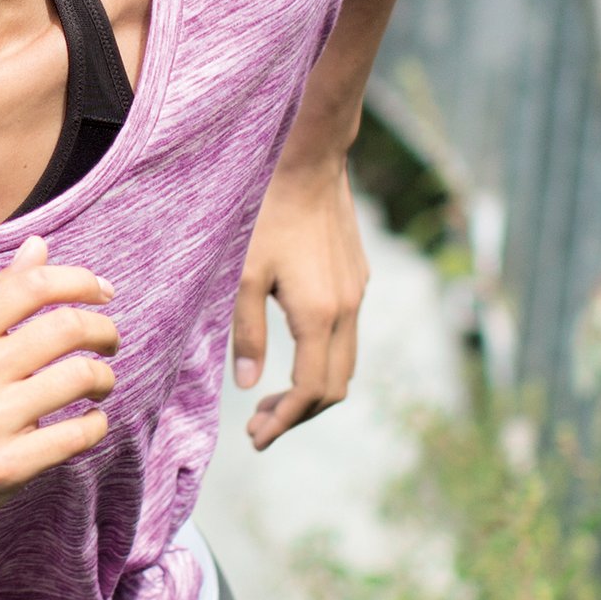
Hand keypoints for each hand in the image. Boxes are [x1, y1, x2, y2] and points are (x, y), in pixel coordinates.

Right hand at [0, 236, 119, 545]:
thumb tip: (39, 246)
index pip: (31, 286)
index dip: (79, 281)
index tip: (102, 293)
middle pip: (66, 328)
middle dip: (104, 331)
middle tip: (109, 341)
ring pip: (80, 378)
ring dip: (104, 378)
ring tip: (100, 383)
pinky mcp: (8, 467)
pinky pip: (78, 434)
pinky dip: (96, 424)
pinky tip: (89, 421)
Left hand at [234, 157, 365, 449]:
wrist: (308, 161)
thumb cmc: (266, 213)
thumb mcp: (243, 275)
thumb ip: (247, 332)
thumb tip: (249, 384)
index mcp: (320, 315)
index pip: (312, 391)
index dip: (284, 421)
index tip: (256, 438)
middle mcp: (348, 309)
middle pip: (335, 387)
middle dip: (299, 413)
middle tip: (260, 426)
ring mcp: (357, 292)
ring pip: (345, 362)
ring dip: (313, 388)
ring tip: (273, 398)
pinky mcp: (357, 276)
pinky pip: (347, 334)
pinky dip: (322, 359)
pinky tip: (292, 352)